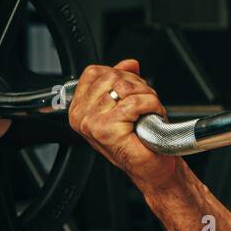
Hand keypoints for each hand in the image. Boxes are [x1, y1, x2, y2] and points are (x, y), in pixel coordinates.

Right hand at [68, 59, 181, 184]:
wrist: (151, 167)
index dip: (120, 75)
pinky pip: (133, 102)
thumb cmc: (139, 141)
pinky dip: (151, 105)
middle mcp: (80, 115)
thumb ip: (123, 81)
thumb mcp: (126, 103)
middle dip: (136, 85)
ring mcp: (90, 123)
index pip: (95, 72)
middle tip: (144, 103)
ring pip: (124, 88)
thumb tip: (129, 63)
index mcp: (79, 108)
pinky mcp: (105, 129)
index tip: (131, 91)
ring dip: (146, 96)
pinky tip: (151, 116)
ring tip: (148, 111)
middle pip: (111, 77)